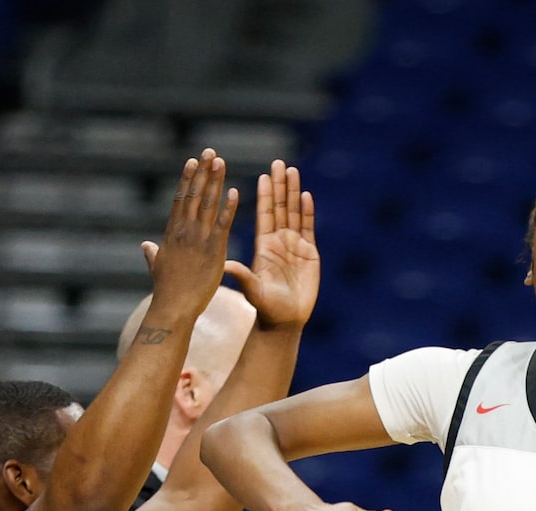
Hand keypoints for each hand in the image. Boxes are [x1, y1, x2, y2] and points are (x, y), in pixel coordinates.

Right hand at [139, 151, 239, 328]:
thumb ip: (152, 253)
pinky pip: (223, 224)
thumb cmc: (165, 291)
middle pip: (195, 194)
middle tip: (210, 151)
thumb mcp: (156, 267)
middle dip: (203, 171)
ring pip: (209, 203)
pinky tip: (234, 191)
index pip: (181, 198)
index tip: (193, 161)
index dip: (188, 178)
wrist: (173, 308)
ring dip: (215, 181)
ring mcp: (199, 239)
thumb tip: (145, 245)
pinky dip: (229, 207)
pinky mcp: (214, 250)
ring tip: (221, 161)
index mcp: (172, 232)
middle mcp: (185, 230)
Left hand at [225, 160, 317, 329]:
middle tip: (279, 163)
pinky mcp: (309, 253)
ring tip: (293, 171)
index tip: (264, 175)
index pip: (264, 215)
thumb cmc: (266, 308)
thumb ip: (242, 276)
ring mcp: (294, 246)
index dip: (265, 195)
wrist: (285, 321)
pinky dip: (307, 212)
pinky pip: (308, 228)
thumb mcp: (252, 290)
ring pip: (294, 213)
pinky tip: (307, 196)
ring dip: (294, 192)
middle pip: (279, 208)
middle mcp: (278, 242)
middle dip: (280, 186)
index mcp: (263, 246)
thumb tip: (226, 266)